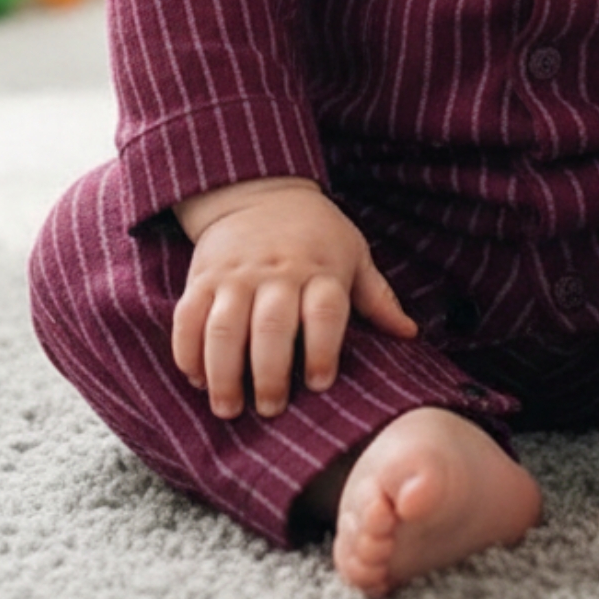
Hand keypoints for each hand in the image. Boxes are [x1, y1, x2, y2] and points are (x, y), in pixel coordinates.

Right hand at [171, 176, 417, 420]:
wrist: (260, 191)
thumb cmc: (316, 234)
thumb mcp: (353, 255)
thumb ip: (377, 298)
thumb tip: (410, 334)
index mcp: (321, 269)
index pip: (325, 312)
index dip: (322, 350)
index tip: (319, 383)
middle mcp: (278, 272)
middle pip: (272, 325)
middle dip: (269, 373)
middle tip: (271, 408)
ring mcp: (236, 274)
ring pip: (224, 326)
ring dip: (224, 372)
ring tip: (230, 408)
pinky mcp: (203, 276)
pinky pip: (188, 317)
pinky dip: (188, 352)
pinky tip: (197, 379)